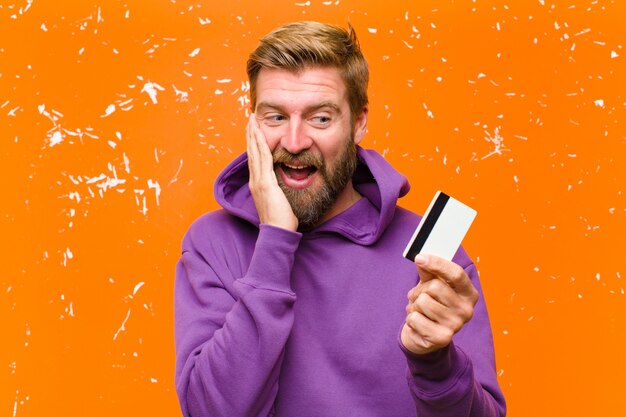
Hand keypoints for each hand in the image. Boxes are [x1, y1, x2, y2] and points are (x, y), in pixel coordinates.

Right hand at [246, 114, 297, 230]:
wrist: (277, 232)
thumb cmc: (281, 220)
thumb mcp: (279, 200)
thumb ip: (279, 189)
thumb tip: (284, 183)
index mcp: (258, 183)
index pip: (255, 158)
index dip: (254, 143)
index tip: (254, 130)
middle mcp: (255, 180)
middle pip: (252, 151)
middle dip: (251, 134)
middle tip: (250, 119)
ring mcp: (258, 181)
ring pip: (255, 152)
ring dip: (253, 135)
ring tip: (252, 121)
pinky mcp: (264, 182)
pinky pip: (262, 158)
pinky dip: (259, 144)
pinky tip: (259, 134)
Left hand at [401, 254, 478, 354]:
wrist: (425, 335)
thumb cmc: (431, 304)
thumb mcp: (431, 284)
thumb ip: (428, 271)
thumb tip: (422, 258)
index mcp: (469, 293)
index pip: (456, 273)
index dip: (437, 263)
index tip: (419, 257)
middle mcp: (467, 310)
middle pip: (435, 286)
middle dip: (420, 289)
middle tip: (419, 297)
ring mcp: (456, 326)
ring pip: (423, 302)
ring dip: (414, 305)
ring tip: (420, 311)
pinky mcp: (442, 338)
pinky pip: (414, 318)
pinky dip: (411, 319)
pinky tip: (419, 323)